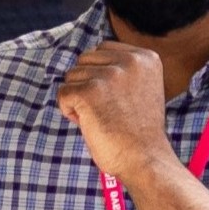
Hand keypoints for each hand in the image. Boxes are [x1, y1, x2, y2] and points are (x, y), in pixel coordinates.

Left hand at [56, 41, 172, 184]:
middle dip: (87, 84)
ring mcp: (110, 75)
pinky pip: (63, 94)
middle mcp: (130, 61)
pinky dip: (69, 111)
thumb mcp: (140, 87)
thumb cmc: (138, 130)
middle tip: (107, 110)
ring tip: (101, 117)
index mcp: (145, 57)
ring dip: (78, 99)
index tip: (115, 98)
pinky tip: (90, 123)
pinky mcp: (90, 91)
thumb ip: (121, 70)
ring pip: (71, 77)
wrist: (145, 159)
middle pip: (84, 61)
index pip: (101, 50)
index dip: (99, 75)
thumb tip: (87, 60)